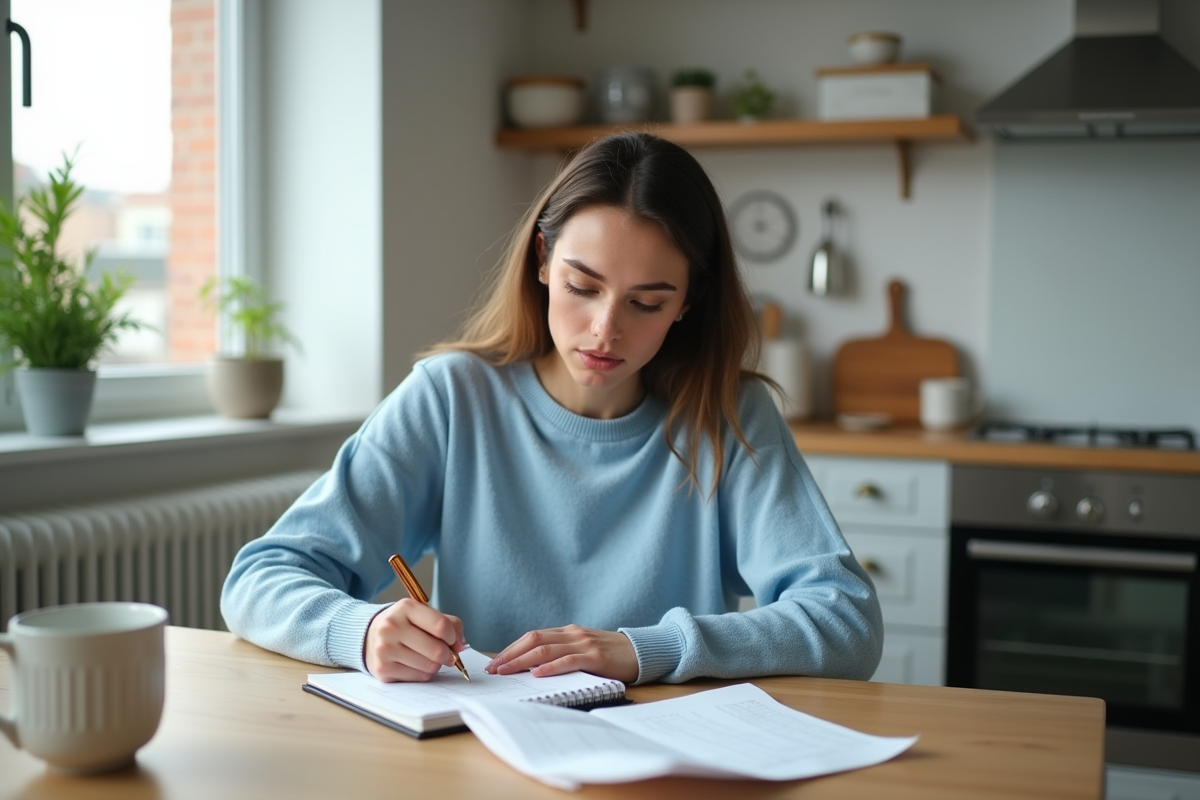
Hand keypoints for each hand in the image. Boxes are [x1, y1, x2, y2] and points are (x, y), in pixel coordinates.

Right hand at [364, 598, 465, 681]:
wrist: (370, 636)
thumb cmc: (405, 625)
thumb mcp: (424, 614)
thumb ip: (449, 624)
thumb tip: (460, 645)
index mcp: (405, 607)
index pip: (441, 626)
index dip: (453, 637)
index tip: (452, 640)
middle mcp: (392, 627)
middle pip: (437, 650)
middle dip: (448, 655)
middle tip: (447, 654)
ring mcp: (385, 649)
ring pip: (429, 666)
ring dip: (435, 665)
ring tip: (427, 656)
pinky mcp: (383, 669)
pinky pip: (418, 677)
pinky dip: (424, 673)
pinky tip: (415, 664)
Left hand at [484, 625, 638, 683]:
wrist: (642, 651)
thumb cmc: (611, 655)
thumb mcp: (583, 649)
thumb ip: (563, 653)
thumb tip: (532, 668)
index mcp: (568, 632)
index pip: (532, 636)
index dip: (511, 648)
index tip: (495, 661)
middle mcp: (573, 634)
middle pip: (533, 639)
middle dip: (510, 654)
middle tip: (492, 668)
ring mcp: (583, 644)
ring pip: (545, 649)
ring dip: (521, 661)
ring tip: (505, 671)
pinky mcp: (595, 657)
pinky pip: (568, 660)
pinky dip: (550, 667)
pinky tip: (537, 673)